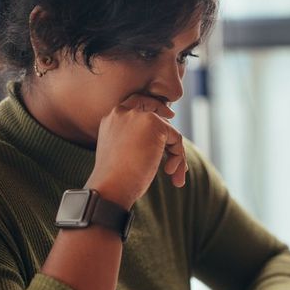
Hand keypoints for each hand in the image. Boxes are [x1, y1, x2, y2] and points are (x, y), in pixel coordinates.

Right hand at [86, 93, 186, 208]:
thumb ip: (136, 138)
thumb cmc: (116, 179)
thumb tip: (165, 138)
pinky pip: (176, 139)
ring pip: (168, 131)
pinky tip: (169, 172)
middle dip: (170, 134)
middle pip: (156, 112)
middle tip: (179, 151)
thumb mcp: (122, 152)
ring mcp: (138, 115)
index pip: (138, 102)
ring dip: (176, 155)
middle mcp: (123, 111)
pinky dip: (179, 157)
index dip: (156, 108)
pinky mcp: (154, 124)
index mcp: (112, 118)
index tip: (170, 117)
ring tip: (173, 176)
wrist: (111, 186)